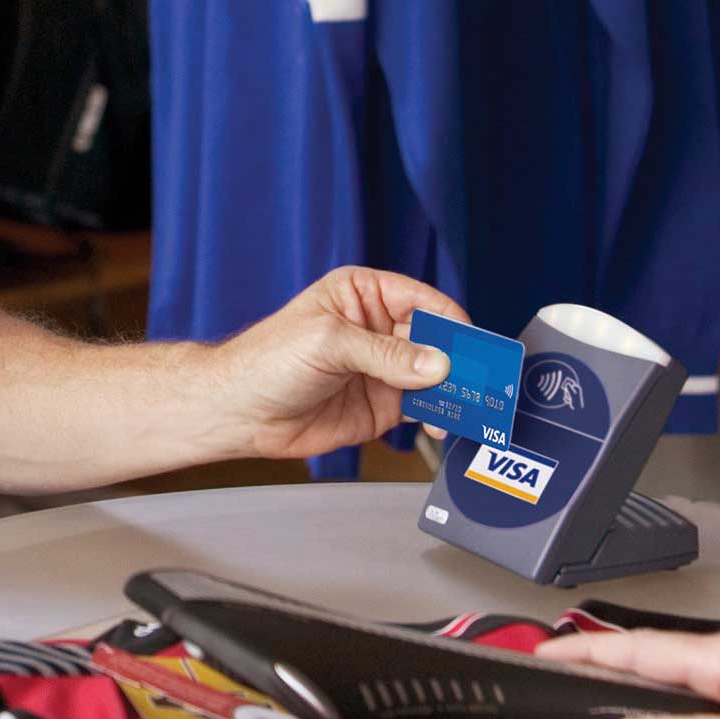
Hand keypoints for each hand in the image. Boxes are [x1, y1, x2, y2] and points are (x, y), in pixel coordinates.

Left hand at [214, 266, 466, 457]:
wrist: (238, 412)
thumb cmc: (266, 361)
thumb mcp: (327, 343)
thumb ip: (385, 353)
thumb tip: (436, 364)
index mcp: (364, 294)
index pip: (422, 300)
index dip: (451, 320)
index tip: (470, 343)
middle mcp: (378, 329)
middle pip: (437, 339)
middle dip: (459, 359)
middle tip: (481, 381)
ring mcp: (383, 369)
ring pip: (434, 376)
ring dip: (454, 391)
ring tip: (468, 407)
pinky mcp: (381, 406)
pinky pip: (422, 407)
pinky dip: (439, 415)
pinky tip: (444, 423)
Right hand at [537, 629, 719, 718]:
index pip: (637, 648)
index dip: (585, 651)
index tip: (546, 651)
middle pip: (652, 652)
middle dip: (601, 657)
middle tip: (559, 666)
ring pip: (678, 667)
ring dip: (634, 674)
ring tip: (597, 684)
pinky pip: (701, 682)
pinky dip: (667, 689)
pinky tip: (663, 704)